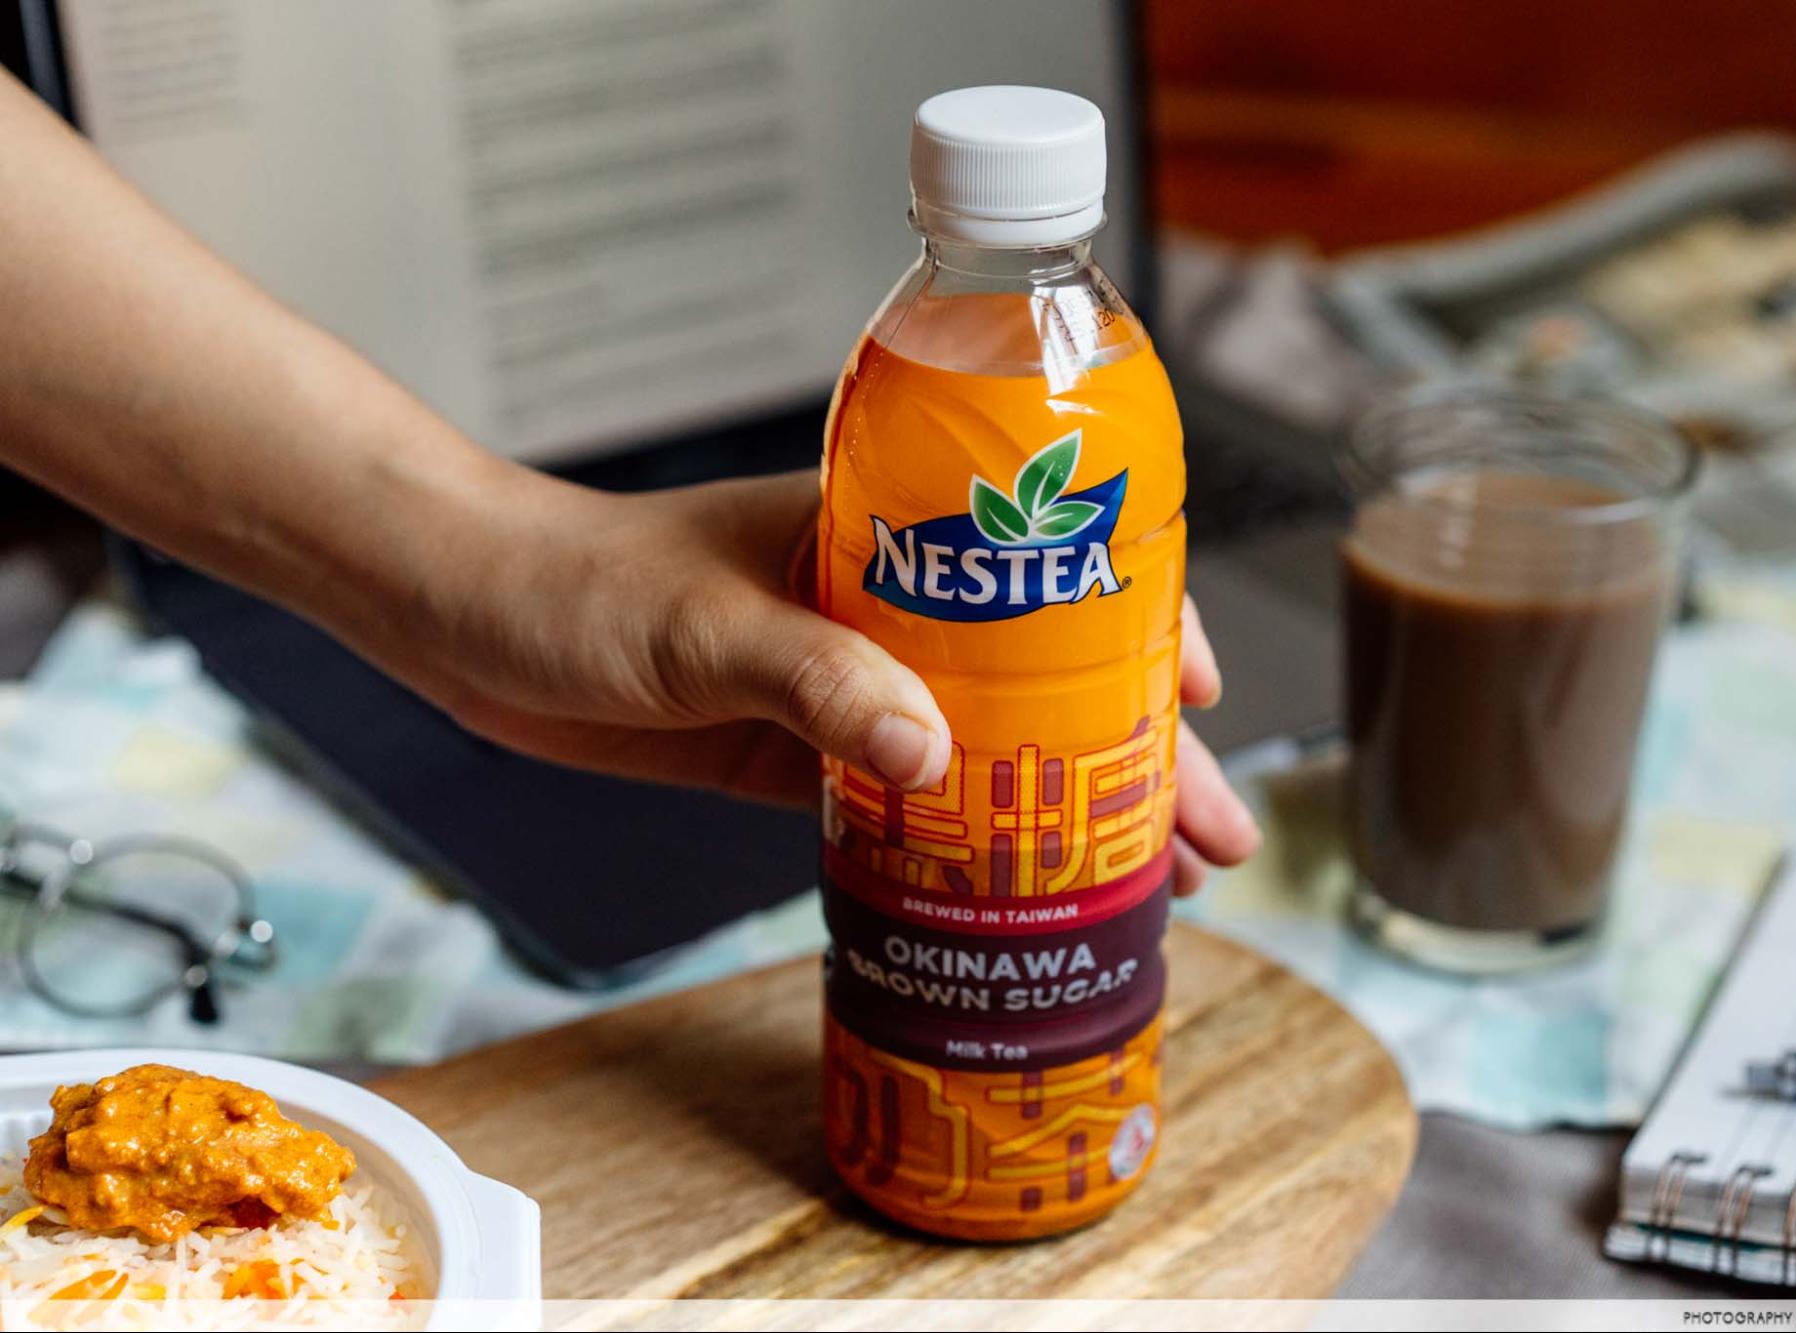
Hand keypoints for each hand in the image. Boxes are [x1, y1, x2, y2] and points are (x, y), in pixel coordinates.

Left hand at [388, 469, 1259, 892]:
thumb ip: (819, 680)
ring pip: (987, 748)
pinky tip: (1018, 895)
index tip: (1198, 689)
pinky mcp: (795, 754)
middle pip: (1042, 678)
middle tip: (1210, 833)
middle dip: (1132, 752)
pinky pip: (906, 805)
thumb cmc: (573, 579)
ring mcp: (844, 686)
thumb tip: (936, 753)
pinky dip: (965, 847)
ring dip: (1064, 810)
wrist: (460, 619)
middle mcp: (883, 609)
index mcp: (882, 537)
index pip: (1047, 566)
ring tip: (1153, 880)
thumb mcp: (705, 625)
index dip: (1139, 624)